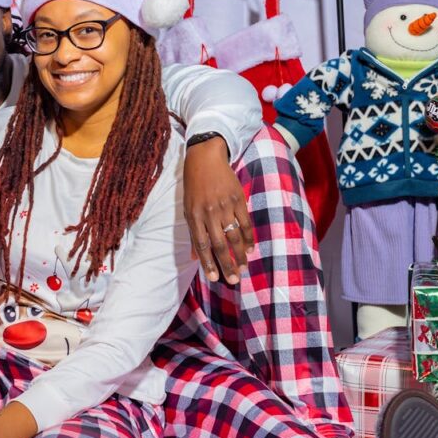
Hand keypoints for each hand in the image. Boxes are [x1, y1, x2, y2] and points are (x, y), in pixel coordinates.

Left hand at [183, 137, 254, 283]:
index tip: (215, 278)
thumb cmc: (194, 186)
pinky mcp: (238, 199)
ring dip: (239, 254)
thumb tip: (194, 258)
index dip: (208, 263)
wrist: (205, 158)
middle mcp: (209, 213)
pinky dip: (248, 238)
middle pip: (219, 244)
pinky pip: (245, 223)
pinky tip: (250, 249)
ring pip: (234, 236)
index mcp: (194, 216)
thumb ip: (193, 233)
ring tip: (243, 267)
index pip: (202, 245)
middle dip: (227, 264)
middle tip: (234, 280)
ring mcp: (225, 206)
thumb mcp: (187, 208)